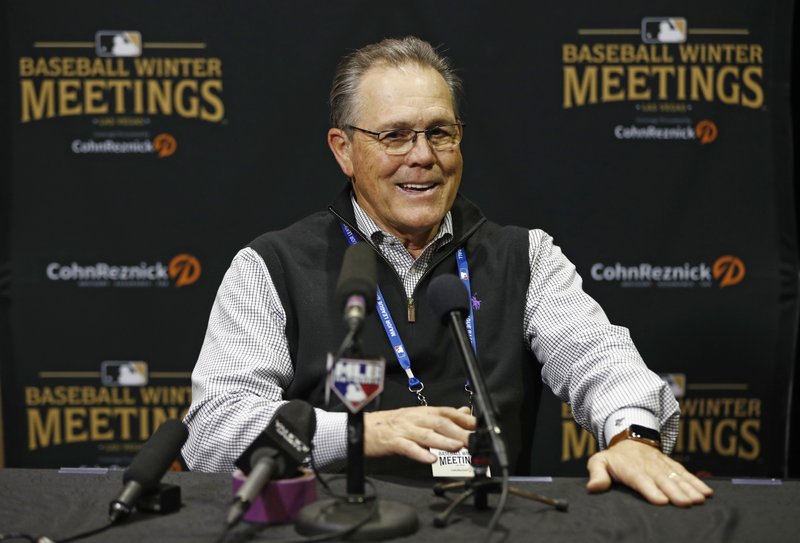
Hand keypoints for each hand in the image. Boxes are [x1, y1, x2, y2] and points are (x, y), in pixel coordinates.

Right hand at [364, 406, 475, 463]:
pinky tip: (430, 459)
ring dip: (443, 441)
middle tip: (474, 441)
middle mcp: (414, 418)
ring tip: (457, 447)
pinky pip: (407, 447)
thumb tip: (463, 412)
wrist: (361, 427)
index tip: (479, 427)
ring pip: (426, 434)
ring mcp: (403, 430)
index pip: (447, 412)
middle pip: (439, 423)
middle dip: (458, 431)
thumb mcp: (417, 416)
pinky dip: (419, 453)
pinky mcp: (391, 442)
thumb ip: (441, 416)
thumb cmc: (390, 424)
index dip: (464, 419)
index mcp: (421, 412)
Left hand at [586, 440, 713, 506]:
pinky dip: (697, 482)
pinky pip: (685, 473)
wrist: (629, 438)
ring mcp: (662, 465)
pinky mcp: (671, 465)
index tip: (662, 500)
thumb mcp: (599, 461)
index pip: (641, 480)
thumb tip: (593, 488)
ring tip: (700, 499)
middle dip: (676, 492)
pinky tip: (707, 492)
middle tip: (687, 503)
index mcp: (631, 468)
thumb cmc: (614, 457)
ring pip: (677, 477)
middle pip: (663, 480)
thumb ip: (597, 474)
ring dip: (689, 488)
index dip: (651, 490)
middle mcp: (649, 466)